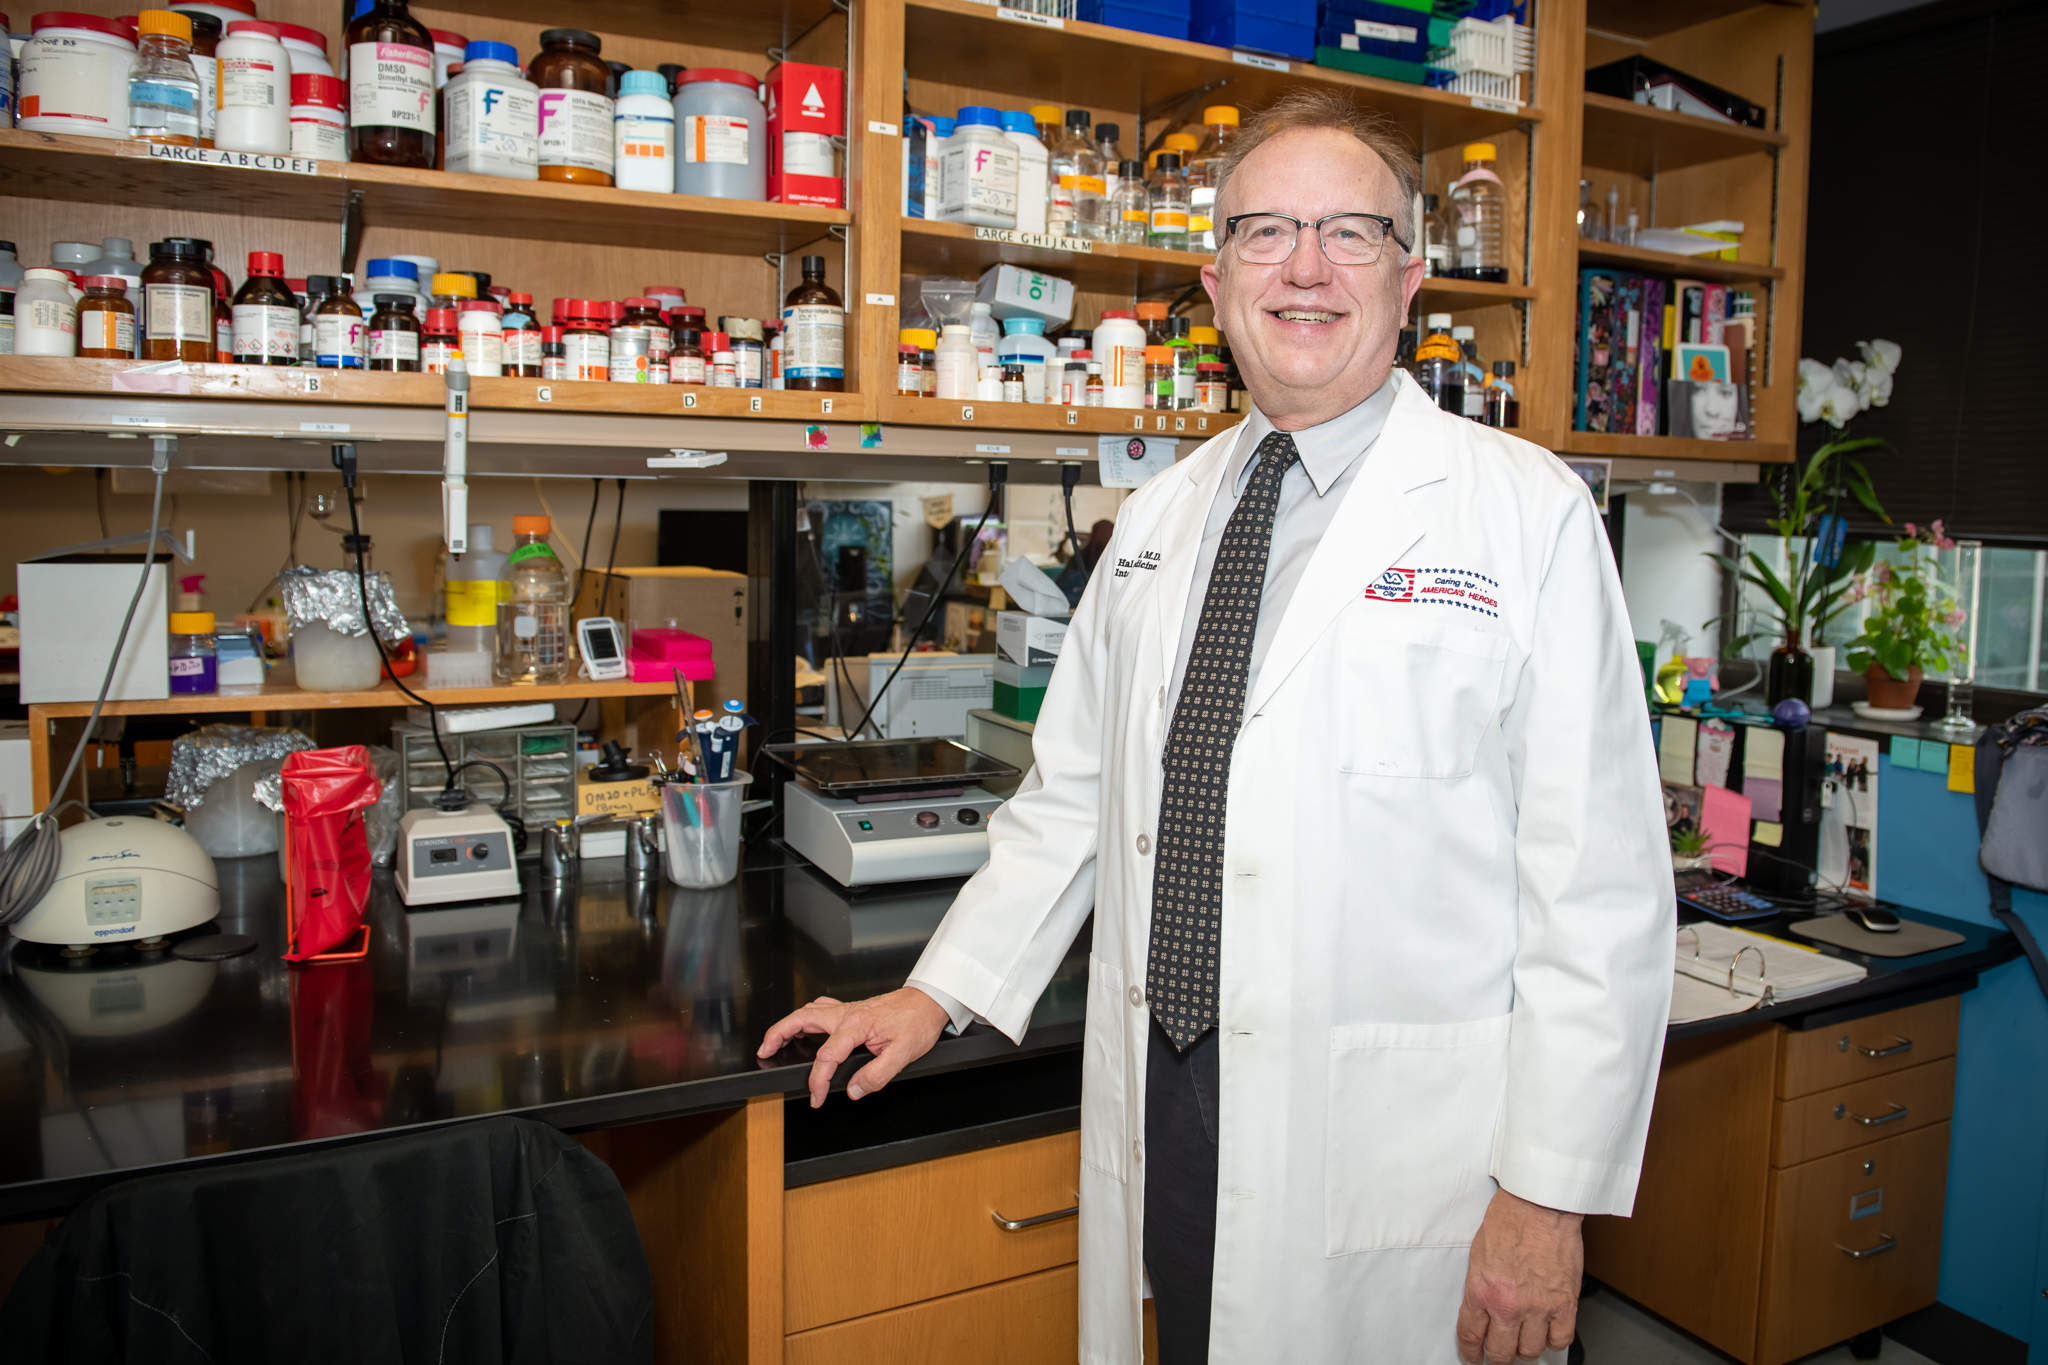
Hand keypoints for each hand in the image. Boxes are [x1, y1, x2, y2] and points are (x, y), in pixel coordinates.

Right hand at [756, 987, 951, 1108]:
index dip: (818, 1081)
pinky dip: (804, 1017)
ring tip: (774, 1040)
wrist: (929, 1001)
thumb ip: (876, 1076)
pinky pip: (820, 1009)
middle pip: (801, 1019)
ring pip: (807, 1011)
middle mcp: (847, 1013)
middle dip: (778, 1035)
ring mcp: (847, 1008)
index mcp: (856, 1025)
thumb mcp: (903, 1055)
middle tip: (765, 1050)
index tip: (817, 1097)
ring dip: (787, 1024)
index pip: (827, 1056)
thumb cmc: (917, 1022)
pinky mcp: (851, 1009)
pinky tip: (802, 1026)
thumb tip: (854, 1089)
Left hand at [1455, 1188, 1583, 1362]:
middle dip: (1498, 1354)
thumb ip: (1481, 1287)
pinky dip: (1554, 1340)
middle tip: (1499, 1351)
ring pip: (1531, 1350)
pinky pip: (1560, 1340)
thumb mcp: (1478, 1254)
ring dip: (1526, 1347)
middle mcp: (1508, 1305)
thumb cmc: (1510, 1219)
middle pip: (1501, 1352)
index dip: (1471, 1352)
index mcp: (1482, 1291)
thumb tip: (1482, 1310)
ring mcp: (1538, 1307)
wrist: (1540, 1205)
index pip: (1471, 1336)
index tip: (1473, 1356)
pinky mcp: (1564, 1304)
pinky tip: (1549, 1332)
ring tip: (1525, 1338)